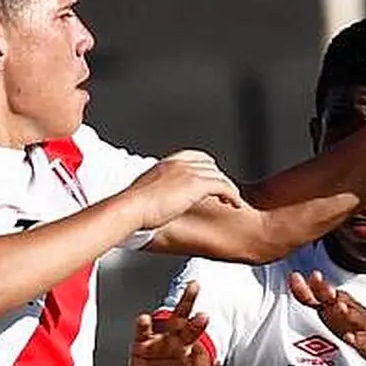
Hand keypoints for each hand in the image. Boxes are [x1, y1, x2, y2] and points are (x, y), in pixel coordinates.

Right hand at [125, 150, 242, 229]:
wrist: (131, 208)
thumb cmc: (132, 206)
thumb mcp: (146, 192)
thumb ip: (157, 190)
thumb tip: (157, 199)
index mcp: (167, 163)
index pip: (196, 157)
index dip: (207, 168)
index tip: (211, 179)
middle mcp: (180, 163)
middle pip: (211, 166)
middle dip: (219, 178)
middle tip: (224, 192)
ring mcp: (190, 172)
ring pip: (219, 176)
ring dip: (228, 188)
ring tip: (232, 200)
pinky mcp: (197, 184)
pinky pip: (224, 187)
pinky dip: (233, 196)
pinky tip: (235, 204)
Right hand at [127, 281, 222, 365]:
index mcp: (196, 357)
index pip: (203, 353)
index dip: (203, 360)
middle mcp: (182, 345)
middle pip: (192, 328)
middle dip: (199, 320)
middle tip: (205, 315)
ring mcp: (163, 343)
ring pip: (174, 321)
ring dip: (183, 306)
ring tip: (191, 291)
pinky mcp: (143, 345)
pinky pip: (143, 332)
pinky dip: (143, 324)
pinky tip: (144, 319)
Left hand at [288, 271, 365, 362]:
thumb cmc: (358, 324)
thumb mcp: (332, 310)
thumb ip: (314, 298)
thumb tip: (294, 282)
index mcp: (336, 304)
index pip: (317, 294)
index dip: (304, 288)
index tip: (294, 277)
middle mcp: (347, 310)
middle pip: (333, 300)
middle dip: (324, 289)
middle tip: (316, 278)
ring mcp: (359, 325)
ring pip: (351, 316)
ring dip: (344, 310)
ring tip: (339, 306)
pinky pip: (362, 340)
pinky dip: (356, 339)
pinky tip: (351, 337)